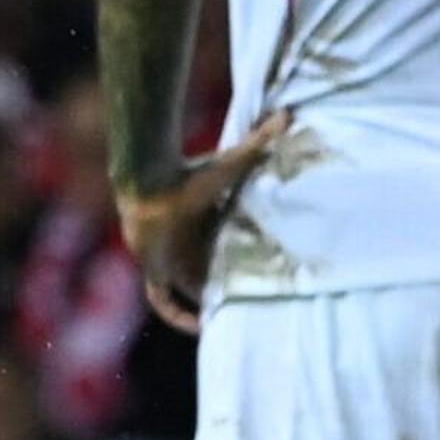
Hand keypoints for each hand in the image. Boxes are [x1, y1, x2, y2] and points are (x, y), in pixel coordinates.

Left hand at [117, 111, 288, 332]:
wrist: (150, 182)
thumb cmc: (190, 173)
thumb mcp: (232, 162)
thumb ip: (260, 140)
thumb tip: (288, 113)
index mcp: (203, 226)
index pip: (219, 248)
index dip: (235, 261)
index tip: (259, 272)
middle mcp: (186, 245)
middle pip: (204, 272)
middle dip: (221, 287)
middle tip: (249, 303)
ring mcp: (167, 259)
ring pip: (186, 289)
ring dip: (202, 303)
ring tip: (228, 320)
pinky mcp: (154, 270)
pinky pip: (162, 301)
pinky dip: (177, 315)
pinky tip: (199, 325)